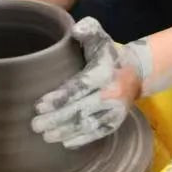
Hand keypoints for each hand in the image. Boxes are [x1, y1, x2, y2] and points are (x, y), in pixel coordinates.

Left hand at [31, 17, 150, 148]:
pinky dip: (82, 139)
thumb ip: (88, 29)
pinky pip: (98, 133)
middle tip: (36, 125)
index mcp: (104, 73)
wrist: (135, 73)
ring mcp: (114, 111)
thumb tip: (75, 30)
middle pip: (80, 109)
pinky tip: (65, 142)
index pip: (79, 87)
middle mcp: (111, 94)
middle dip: (57, 118)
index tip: (40, 105)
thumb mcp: (100, 37)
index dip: (59, 97)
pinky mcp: (116, 122)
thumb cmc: (108, 55)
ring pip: (88, 124)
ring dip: (66, 131)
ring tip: (45, 136)